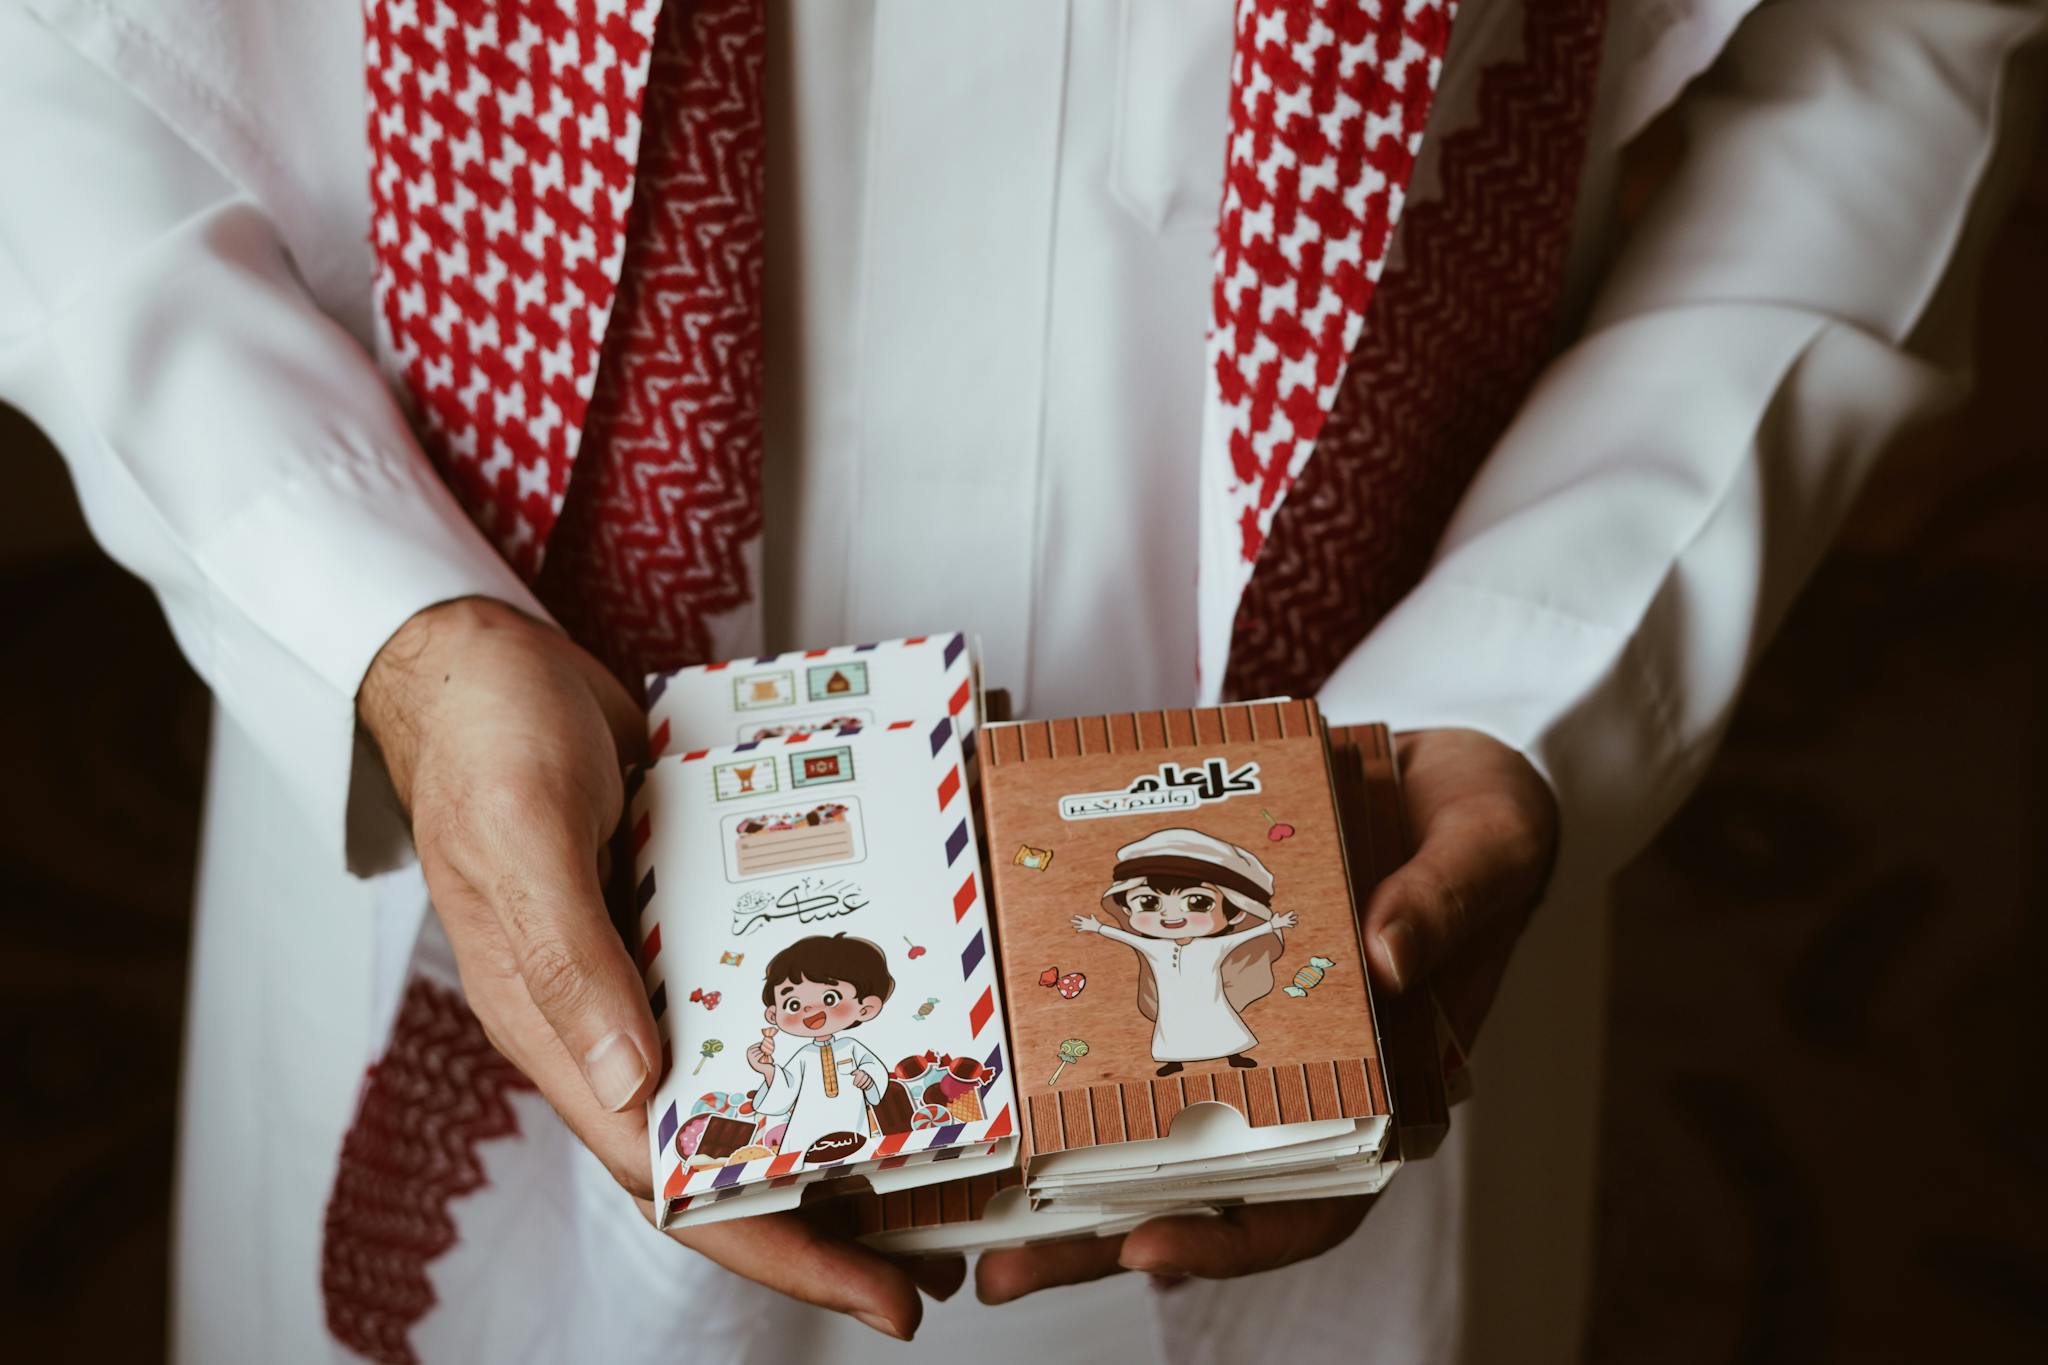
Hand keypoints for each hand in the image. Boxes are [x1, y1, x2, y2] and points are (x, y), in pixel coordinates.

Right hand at [360, 598, 931, 1338]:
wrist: (482, 660)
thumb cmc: (485, 739)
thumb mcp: (524, 835)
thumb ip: (569, 957)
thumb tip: (631, 1086)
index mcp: (557, 1028)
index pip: (669, 1176)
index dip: (773, 1245)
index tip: (875, 1294)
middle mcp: (608, 1017)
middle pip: (726, 1146)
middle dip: (831, 1211)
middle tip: (942, 1251)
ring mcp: (650, 966)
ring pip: (752, 1071)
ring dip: (837, 1114)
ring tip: (945, 1150)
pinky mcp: (685, 912)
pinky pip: (761, 979)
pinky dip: (825, 1005)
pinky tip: (902, 1010)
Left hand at [975, 727, 1555, 1304]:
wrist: (1444, 773)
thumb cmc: (1482, 826)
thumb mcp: (1487, 847)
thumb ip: (1447, 902)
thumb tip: (1390, 958)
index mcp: (1398, 1086)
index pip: (1320, 1200)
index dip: (1234, 1238)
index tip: (1147, 1246)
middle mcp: (1318, 1079)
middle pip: (1210, 1189)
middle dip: (1105, 1234)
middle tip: (1007, 1266)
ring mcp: (1261, 1036)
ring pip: (1159, 1129)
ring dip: (1069, 1174)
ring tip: (975, 1206)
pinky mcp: (1213, 981)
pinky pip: (1141, 1028)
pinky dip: (1075, 1050)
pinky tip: (1003, 1061)